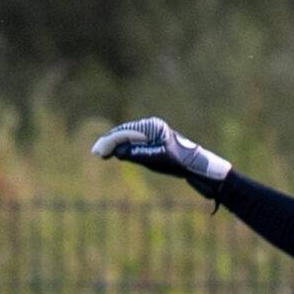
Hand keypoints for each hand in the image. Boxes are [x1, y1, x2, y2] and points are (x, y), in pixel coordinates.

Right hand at [90, 116, 231, 196]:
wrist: (198, 166)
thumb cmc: (181, 162)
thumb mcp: (158, 159)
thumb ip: (138, 154)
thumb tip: (118, 152)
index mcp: (152, 127)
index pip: (125, 133)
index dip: (110, 142)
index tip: (98, 151)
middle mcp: (150, 127)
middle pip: (124, 133)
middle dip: (109, 142)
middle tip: (96, 152)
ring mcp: (151, 134)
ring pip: (127, 138)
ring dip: (114, 145)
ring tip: (100, 152)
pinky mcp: (152, 143)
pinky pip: (133, 143)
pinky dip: (123, 148)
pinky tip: (114, 153)